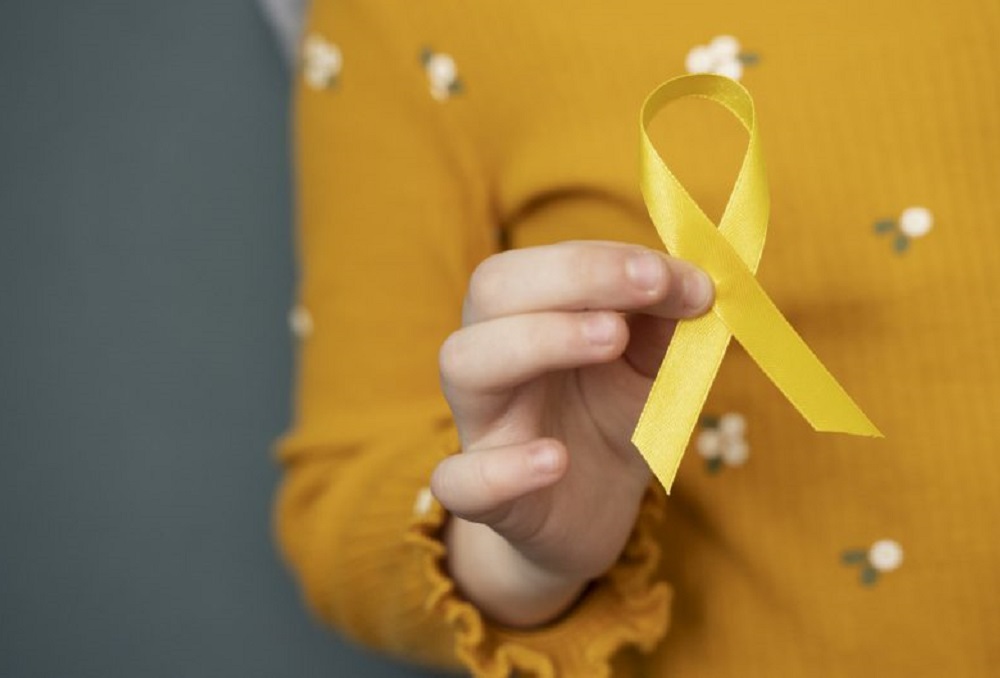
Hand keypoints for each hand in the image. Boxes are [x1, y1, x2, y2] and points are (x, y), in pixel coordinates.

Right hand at [431, 240, 712, 626]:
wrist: (588, 509)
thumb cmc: (609, 416)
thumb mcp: (648, 362)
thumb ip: (666, 320)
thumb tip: (698, 280)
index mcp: (524, 311)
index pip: (539, 262)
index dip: (603, 259)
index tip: (675, 274)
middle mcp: (491, 354)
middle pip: (492, 290)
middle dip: (573, 276)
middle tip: (650, 285)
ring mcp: (482, 424)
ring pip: (466, 363)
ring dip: (537, 339)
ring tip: (611, 340)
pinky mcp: (484, 496)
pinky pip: (458, 479)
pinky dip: (502, 468)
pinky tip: (555, 459)